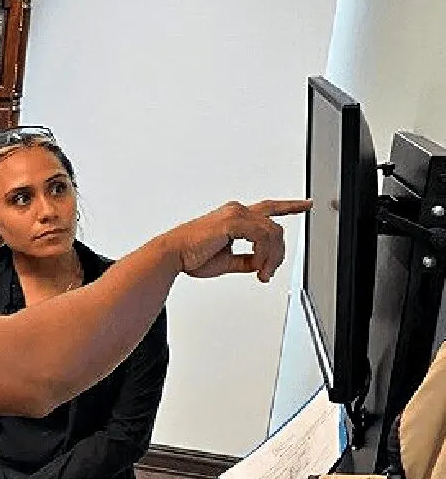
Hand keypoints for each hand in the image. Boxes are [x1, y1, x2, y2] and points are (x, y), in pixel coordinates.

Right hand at [164, 199, 311, 282]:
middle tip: (269, 273)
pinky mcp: (233, 221)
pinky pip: (262, 237)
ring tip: (262, 273)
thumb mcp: (226, 262)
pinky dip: (263, 254)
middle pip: (275, 228)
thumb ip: (245, 260)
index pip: (268, 208)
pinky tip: (256, 266)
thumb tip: (259, 265)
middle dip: (279, 253)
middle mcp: (237, 211)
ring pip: (273, 233)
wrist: (172, 255)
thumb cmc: (190, 257)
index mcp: (234, 217)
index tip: (307, 204)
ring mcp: (236, 214)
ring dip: (272, 258)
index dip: (290, 206)